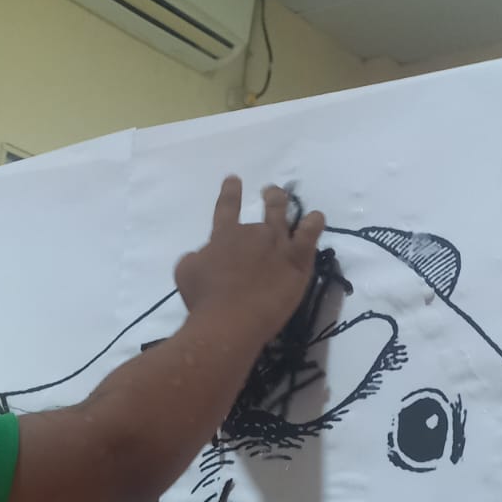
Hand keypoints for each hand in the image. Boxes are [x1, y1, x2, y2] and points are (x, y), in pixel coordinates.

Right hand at [175, 178, 324, 345]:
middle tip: (271, 193)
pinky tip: (315, 219)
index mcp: (225, 236)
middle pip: (266, 208)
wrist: (228, 322)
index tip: (233, 179)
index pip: (227, 207)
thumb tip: (204, 255)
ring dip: (286, 206)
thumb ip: (197, 257)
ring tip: (289, 203)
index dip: (230, 192)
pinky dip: (313, 223)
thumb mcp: (186, 273)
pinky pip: (309, 236)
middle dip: (271, 197)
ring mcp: (278, 246)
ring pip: (286, 217)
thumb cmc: (202, 301)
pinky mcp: (296, 262)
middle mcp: (254, 233)